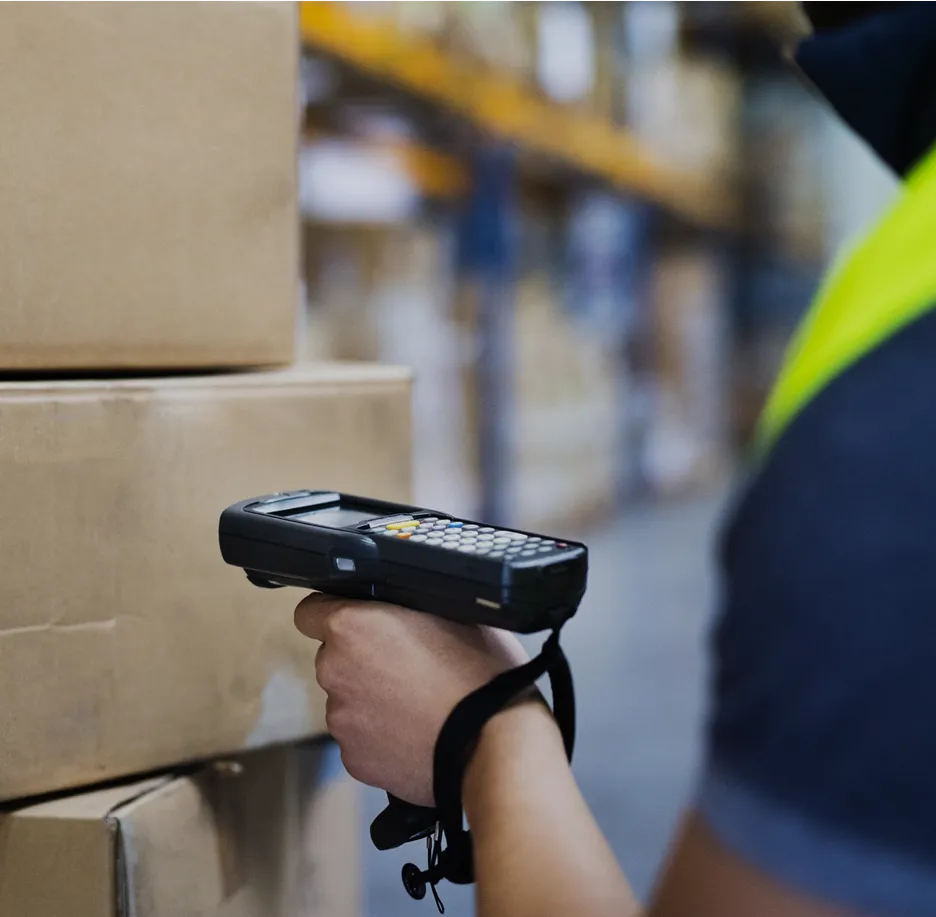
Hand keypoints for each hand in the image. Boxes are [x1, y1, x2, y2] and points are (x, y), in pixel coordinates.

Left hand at [295, 594, 529, 805]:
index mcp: (352, 627)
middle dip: (361, 659)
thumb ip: (408, 605)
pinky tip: (417, 732)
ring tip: (419, 703)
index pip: (310, 612)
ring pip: (348, 699)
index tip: (359, 621)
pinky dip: (381, 735)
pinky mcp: (354, 759)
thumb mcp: (452, 611)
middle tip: (407, 664)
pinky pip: (361, 738)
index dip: (334, 613)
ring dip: (372, 698)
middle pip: (334, 657)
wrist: (494, 744)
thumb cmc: (480, 671)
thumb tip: (400, 606)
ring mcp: (341, 719)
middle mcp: (335, 671)